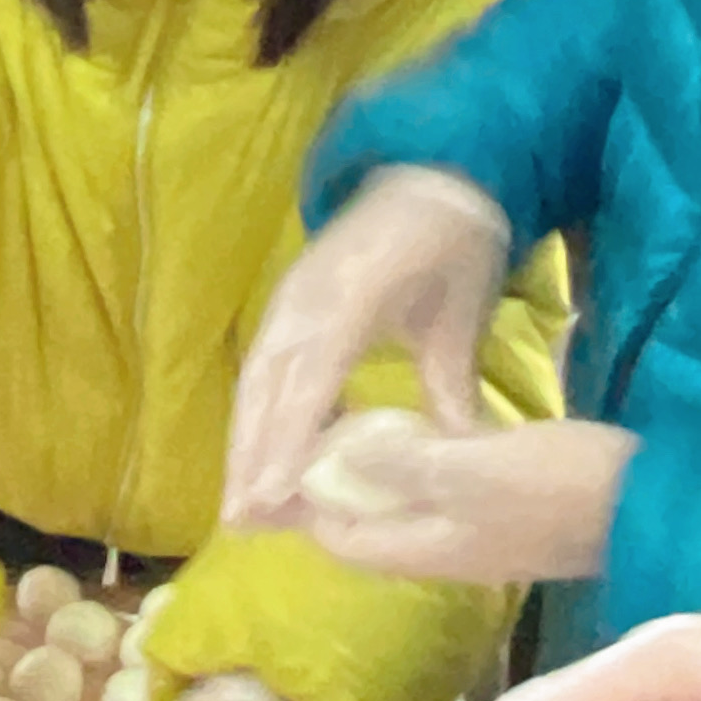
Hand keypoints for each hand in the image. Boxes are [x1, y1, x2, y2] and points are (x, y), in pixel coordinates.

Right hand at [224, 167, 515, 525]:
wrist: (431, 179)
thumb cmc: (452, 244)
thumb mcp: (462, 313)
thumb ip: (452, 382)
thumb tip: (456, 456)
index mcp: (349, 299)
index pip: (308, 382)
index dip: (287, 442)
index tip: (271, 497)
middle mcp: (304, 303)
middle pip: (264, 389)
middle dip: (248, 456)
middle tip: (238, 521)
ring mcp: (289, 302)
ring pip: (256, 383)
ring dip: (243, 443)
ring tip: (238, 504)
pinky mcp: (288, 306)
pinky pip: (265, 369)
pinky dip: (259, 416)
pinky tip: (265, 458)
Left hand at [294, 415, 637, 586]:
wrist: (657, 505)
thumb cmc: (563, 486)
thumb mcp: (476, 468)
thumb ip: (402, 466)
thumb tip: (327, 462)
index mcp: (425, 548)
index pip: (339, 537)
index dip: (302, 504)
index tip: (276, 455)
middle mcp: (443, 551)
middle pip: (366, 527)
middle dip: (329, 489)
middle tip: (301, 433)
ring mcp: (478, 533)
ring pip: (401, 509)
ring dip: (368, 476)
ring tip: (342, 423)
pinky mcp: (508, 510)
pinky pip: (439, 492)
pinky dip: (411, 465)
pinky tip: (411, 428)